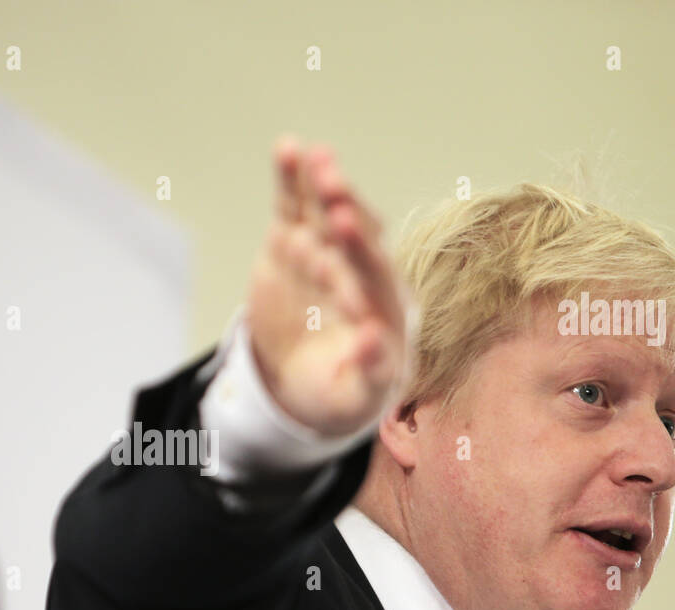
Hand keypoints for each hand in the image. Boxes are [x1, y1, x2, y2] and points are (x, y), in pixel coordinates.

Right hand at [245, 135, 410, 436]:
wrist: (307, 385)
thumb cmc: (342, 394)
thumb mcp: (357, 396)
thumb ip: (371, 370)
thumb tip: (372, 339)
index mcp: (387, 307)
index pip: (376, 277)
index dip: (361, 256)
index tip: (347, 234)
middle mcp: (361, 272)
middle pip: (357, 237)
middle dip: (346, 214)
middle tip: (334, 194)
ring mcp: (327, 253)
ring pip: (329, 213)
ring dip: (324, 186)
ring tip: (316, 159)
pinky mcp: (293, 243)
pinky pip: (295, 207)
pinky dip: (292, 179)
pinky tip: (287, 148)